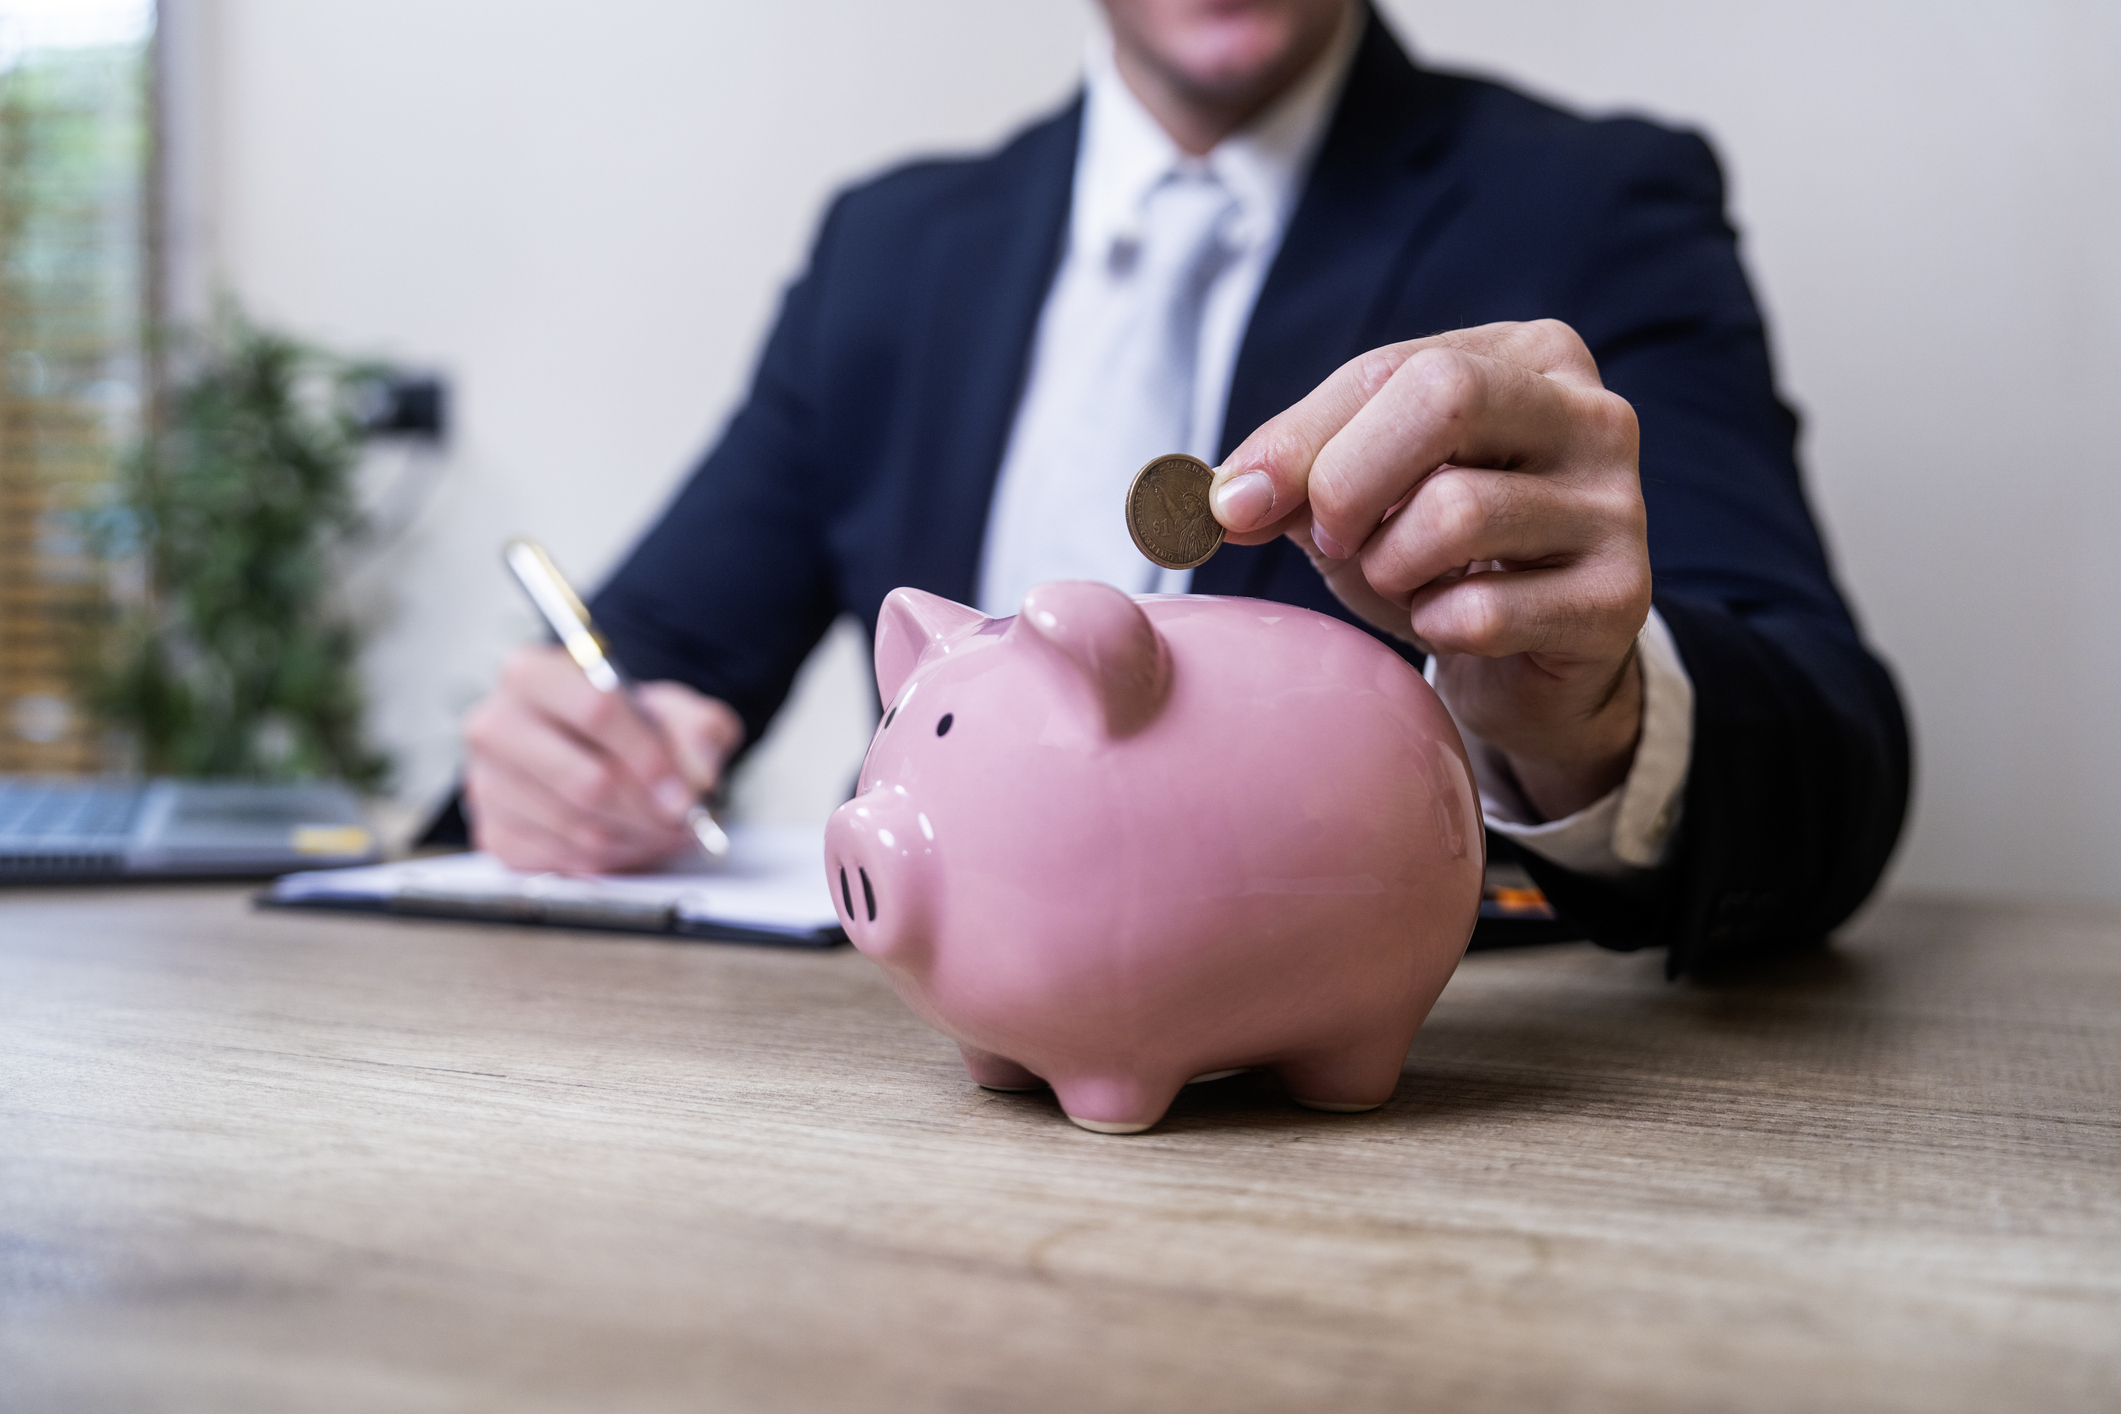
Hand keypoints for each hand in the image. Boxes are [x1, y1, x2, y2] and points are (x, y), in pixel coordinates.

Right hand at [462, 645, 743, 872]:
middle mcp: (496, 725)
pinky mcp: (492, 833)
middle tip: (685, 820)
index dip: (648, 757)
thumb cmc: (625, 724)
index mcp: (532, 674)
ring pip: (578, 828)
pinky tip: (632, 840)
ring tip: (667, 830)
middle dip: (648, 810)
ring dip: (637, 839)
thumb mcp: (673, 708)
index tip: (685, 790)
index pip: (595, 709)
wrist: (588, 747)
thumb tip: (699, 775)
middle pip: (586, 782)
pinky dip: (610, 860)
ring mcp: (486, 783)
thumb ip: (698, 730)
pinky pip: (563, 861)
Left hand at [1209, 320, 1649, 821]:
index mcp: (1528, 356)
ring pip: (1456, 511)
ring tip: (1401, 583)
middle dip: (1347, 480)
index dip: (1295, 440)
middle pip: (1442, 397)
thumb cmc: (1441, 558)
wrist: (1535, 663)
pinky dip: (1437, 627)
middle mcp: (1592, 413)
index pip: (1389, 367)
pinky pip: (1483, 610)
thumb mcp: (1356, 498)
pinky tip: (1453, 625)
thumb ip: (1284, 477)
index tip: (1230, 505)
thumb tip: (1205, 500)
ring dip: (1389, 567)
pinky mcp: (1620, 598)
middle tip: (1330, 539)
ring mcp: (1618, 505)